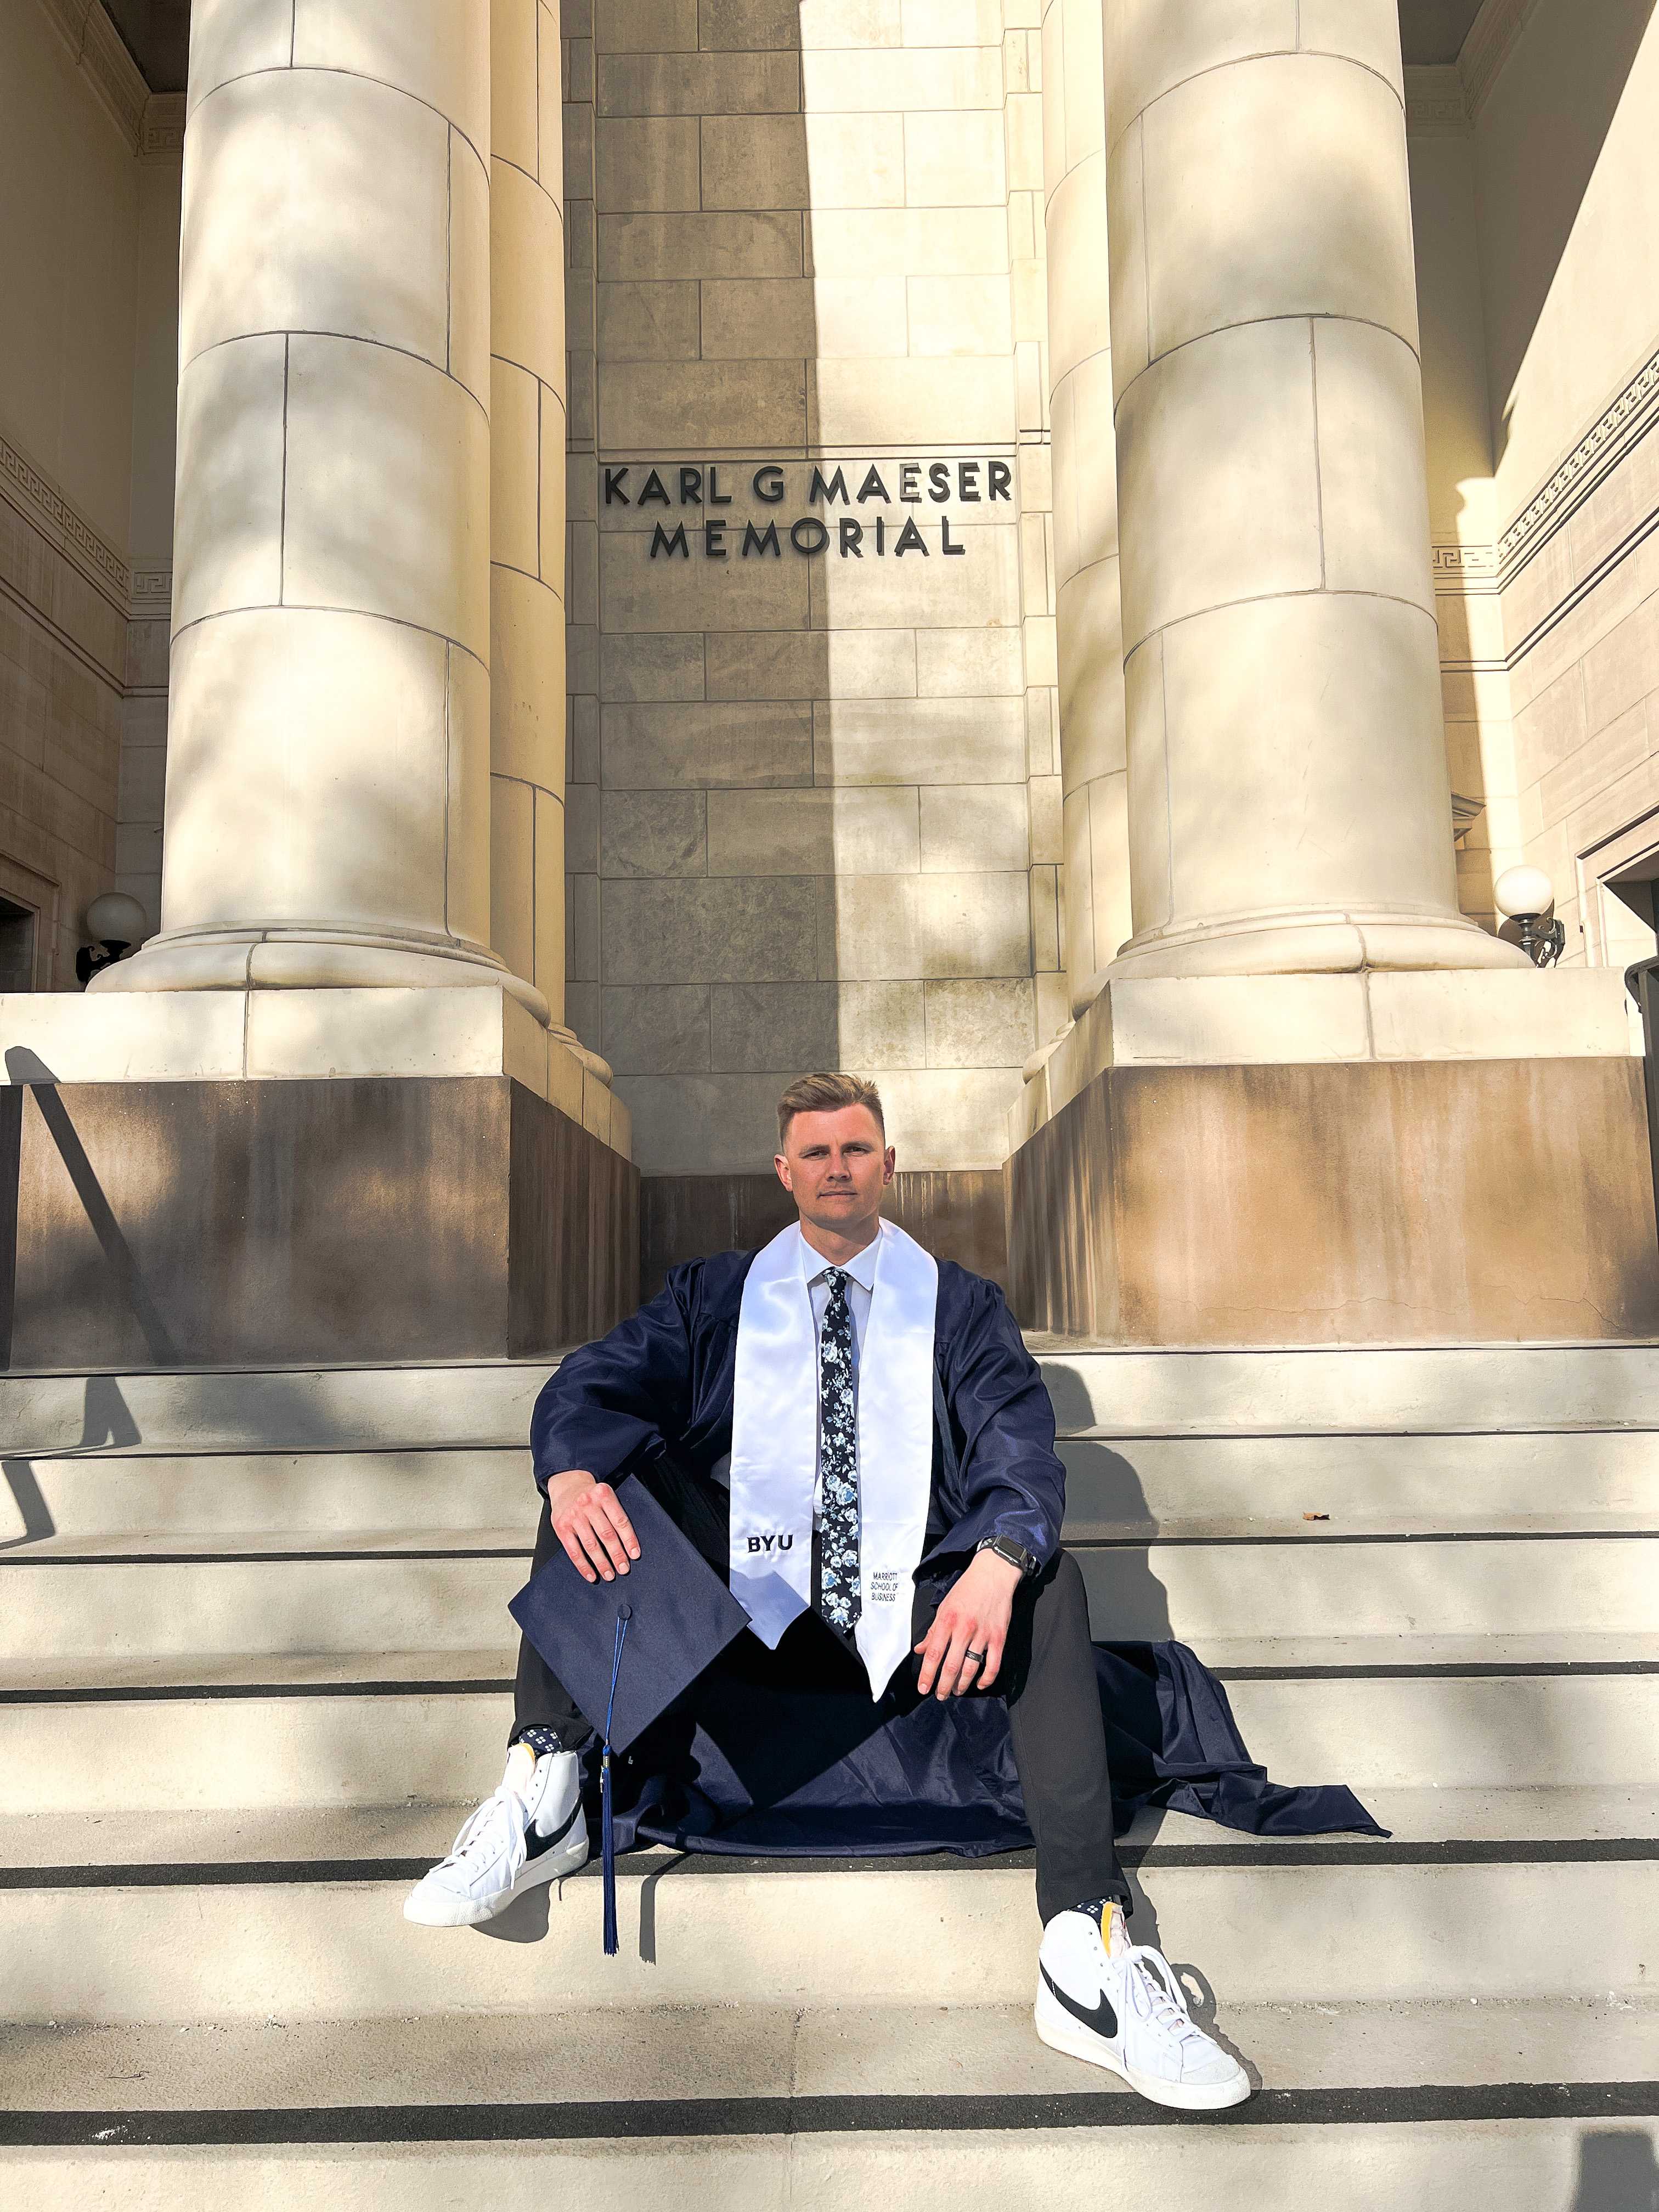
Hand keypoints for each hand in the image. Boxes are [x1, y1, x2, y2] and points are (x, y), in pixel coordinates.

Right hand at [546, 1468, 639, 1583]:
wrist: (566, 1485)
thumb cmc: (590, 1495)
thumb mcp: (605, 1495)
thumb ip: (615, 1513)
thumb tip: (629, 1543)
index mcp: (604, 1495)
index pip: (620, 1521)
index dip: (629, 1540)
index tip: (634, 1555)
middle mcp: (588, 1504)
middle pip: (606, 1534)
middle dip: (617, 1555)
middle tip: (623, 1569)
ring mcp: (573, 1515)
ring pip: (591, 1545)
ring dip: (602, 1563)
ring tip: (609, 1574)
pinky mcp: (561, 1527)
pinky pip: (574, 1550)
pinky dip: (583, 1565)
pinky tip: (591, 1574)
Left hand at [914, 1549, 1020, 1698]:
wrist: (993, 1574)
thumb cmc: (966, 1589)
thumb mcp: (944, 1606)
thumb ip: (933, 1630)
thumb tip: (920, 1650)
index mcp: (947, 1620)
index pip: (933, 1654)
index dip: (927, 1674)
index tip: (923, 1688)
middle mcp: (964, 1629)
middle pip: (951, 1666)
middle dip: (943, 1685)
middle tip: (940, 1696)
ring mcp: (983, 1634)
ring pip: (971, 1668)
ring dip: (962, 1685)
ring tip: (956, 1692)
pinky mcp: (999, 1637)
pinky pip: (993, 1665)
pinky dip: (986, 1679)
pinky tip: (979, 1684)